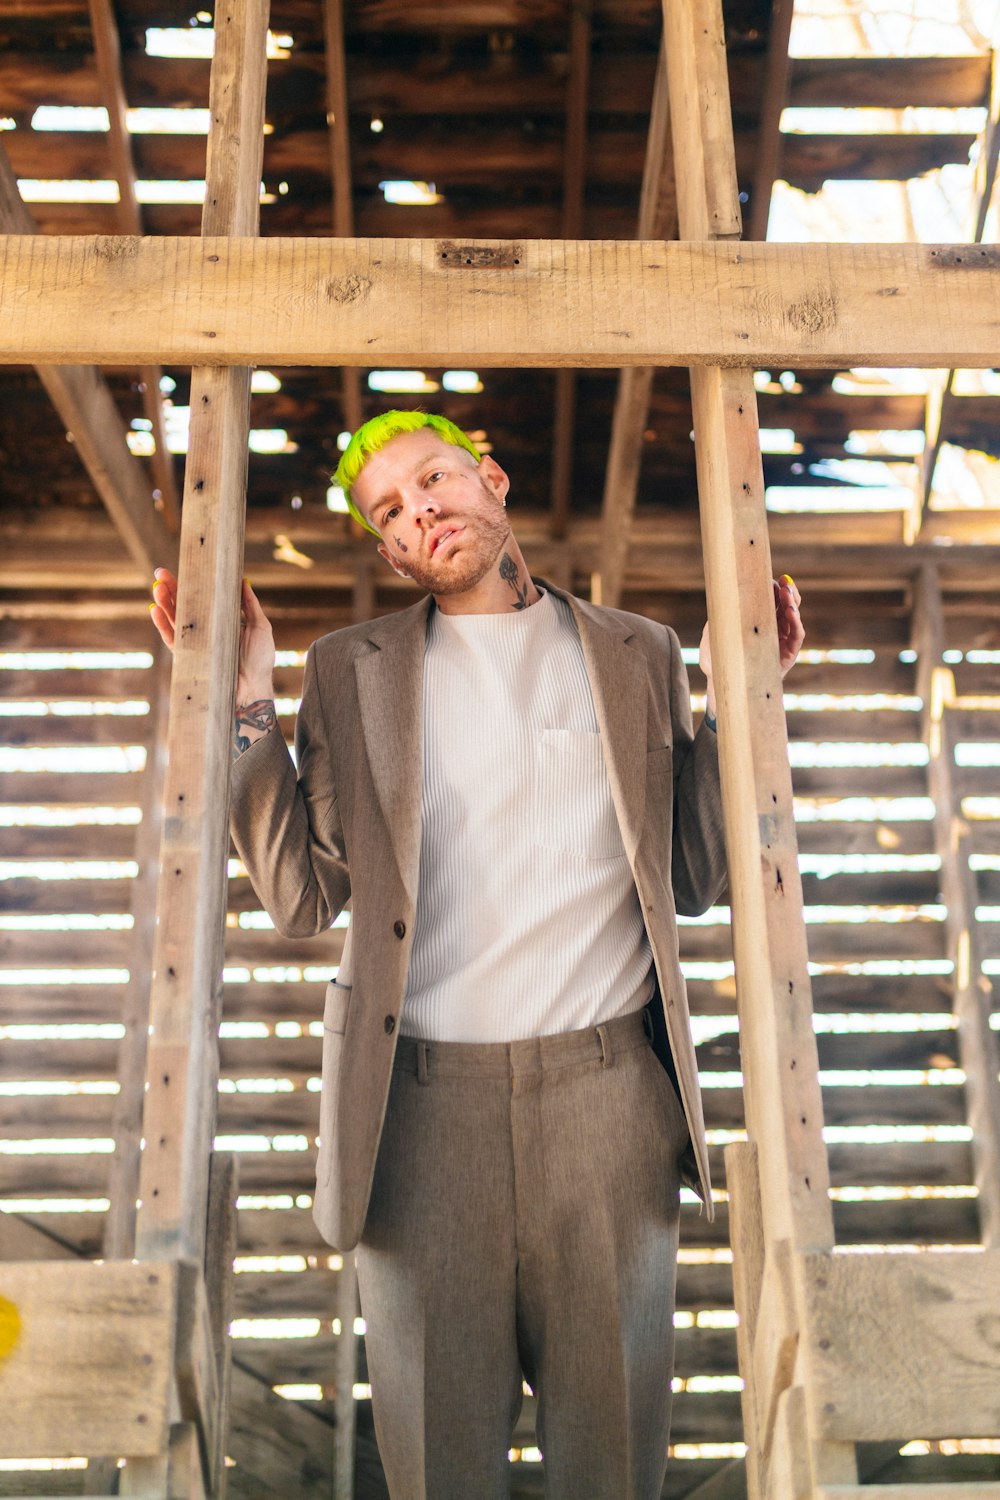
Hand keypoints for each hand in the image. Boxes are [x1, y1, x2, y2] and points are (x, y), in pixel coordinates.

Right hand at [150, 568, 275, 699]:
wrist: (253, 687)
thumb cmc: (260, 659)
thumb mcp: (260, 626)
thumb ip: (250, 605)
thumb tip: (243, 580)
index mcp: (222, 620)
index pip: (203, 598)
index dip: (191, 584)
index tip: (183, 568)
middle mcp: (206, 630)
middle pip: (183, 606)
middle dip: (170, 589)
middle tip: (160, 573)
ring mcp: (196, 643)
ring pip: (174, 619)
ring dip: (164, 603)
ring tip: (157, 588)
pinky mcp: (188, 656)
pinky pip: (171, 639)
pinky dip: (162, 625)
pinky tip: (155, 610)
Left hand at [698, 573, 804, 716]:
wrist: (724, 687)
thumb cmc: (717, 661)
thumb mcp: (710, 639)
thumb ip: (713, 623)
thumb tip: (718, 602)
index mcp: (757, 620)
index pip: (770, 600)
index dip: (773, 588)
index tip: (771, 577)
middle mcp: (772, 628)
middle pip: (786, 605)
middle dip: (787, 591)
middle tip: (784, 581)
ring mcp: (781, 641)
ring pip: (794, 617)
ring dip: (793, 603)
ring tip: (787, 592)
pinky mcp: (788, 655)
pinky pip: (797, 635)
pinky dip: (797, 622)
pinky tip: (792, 611)